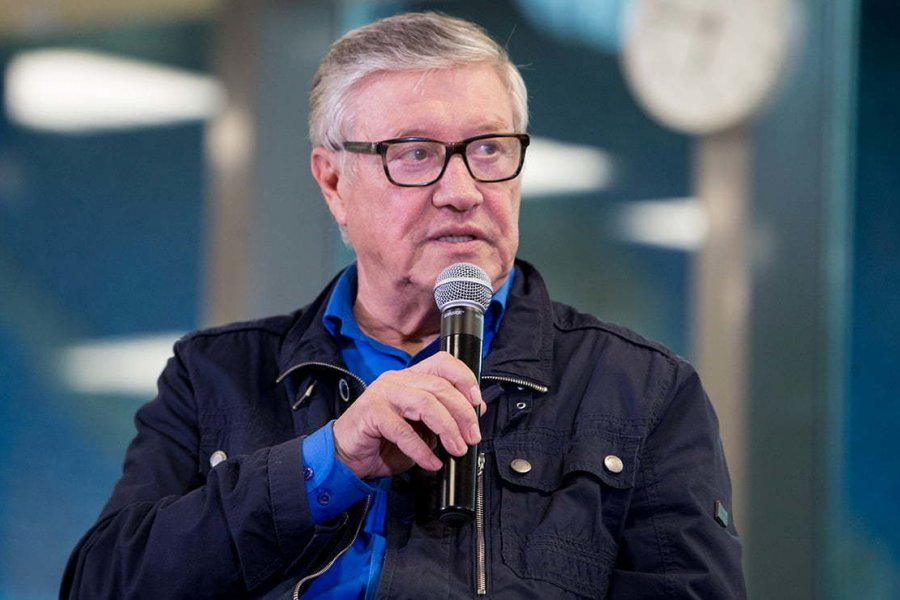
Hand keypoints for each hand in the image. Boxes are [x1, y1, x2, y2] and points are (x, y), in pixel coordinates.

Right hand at [331, 351, 486, 479]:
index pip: (442, 363)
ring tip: (457, 449)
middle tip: (472, 437)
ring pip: (425, 404)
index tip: (478, 402)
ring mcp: (383, 394)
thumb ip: (442, 418)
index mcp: (410, 378)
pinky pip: (403, 430)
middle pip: (440, 386)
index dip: (464, 378)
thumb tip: (475, 413)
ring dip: (447, 428)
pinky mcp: (371, 413)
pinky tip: (431, 463)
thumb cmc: (384, 442)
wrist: (347, 457)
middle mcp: (397, 380)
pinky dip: (422, 450)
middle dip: (463, 413)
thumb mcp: (421, 428)